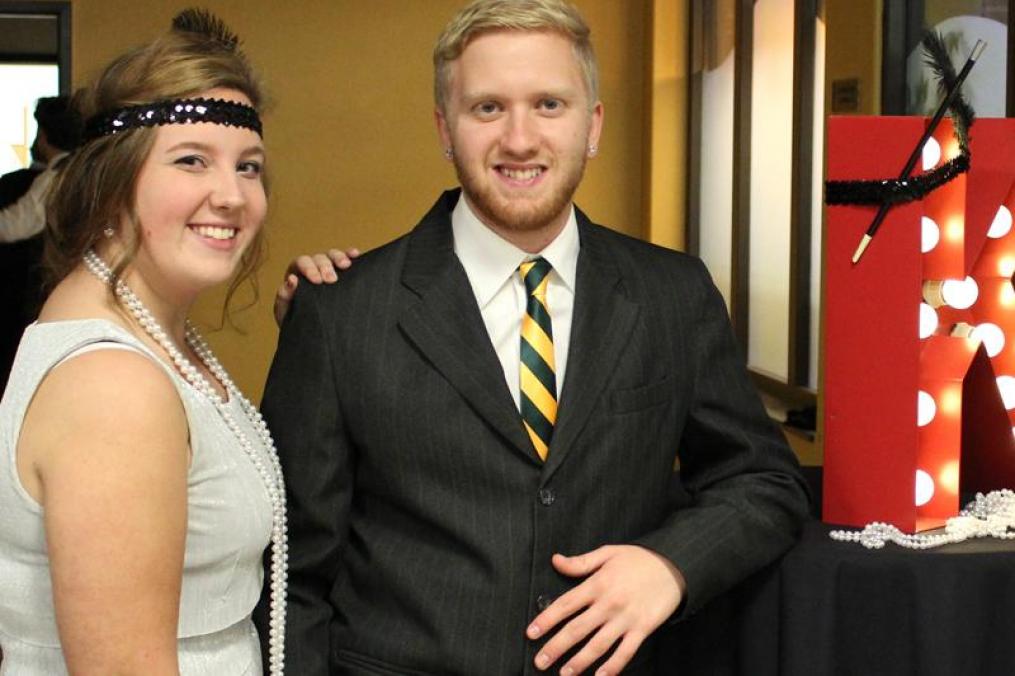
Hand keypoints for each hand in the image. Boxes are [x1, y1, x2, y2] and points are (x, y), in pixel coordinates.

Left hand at [273, 247, 359, 326]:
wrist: (311, 330)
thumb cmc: (296, 318)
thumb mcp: (286, 309)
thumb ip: (285, 295)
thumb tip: (292, 280)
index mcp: (297, 273)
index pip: (302, 263)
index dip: (310, 269)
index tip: (318, 281)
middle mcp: (312, 267)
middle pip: (319, 258)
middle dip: (326, 267)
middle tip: (332, 280)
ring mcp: (327, 269)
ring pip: (332, 256)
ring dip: (339, 258)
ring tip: (346, 265)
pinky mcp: (341, 273)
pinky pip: (346, 259)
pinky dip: (350, 255)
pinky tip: (355, 254)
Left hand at [527, 545, 685, 674]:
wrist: (674, 565)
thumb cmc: (638, 558)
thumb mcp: (608, 553)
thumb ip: (580, 562)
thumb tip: (555, 560)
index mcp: (597, 584)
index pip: (565, 605)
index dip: (546, 620)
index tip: (531, 633)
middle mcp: (608, 604)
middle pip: (576, 629)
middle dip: (555, 647)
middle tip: (539, 662)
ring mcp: (626, 618)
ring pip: (597, 645)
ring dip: (579, 662)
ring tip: (564, 674)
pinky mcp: (642, 629)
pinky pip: (625, 652)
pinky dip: (612, 667)